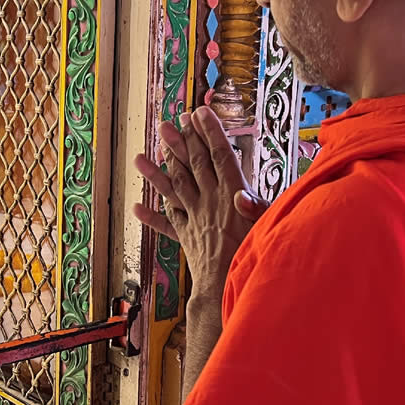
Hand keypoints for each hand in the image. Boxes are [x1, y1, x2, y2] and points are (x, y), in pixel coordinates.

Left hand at [133, 107, 266, 301]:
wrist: (228, 291)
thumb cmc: (255, 257)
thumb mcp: (268, 229)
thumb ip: (256, 210)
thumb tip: (242, 194)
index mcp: (232, 196)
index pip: (219, 157)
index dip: (209, 133)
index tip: (198, 113)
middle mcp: (209, 203)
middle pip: (193, 166)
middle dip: (181, 142)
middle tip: (167, 122)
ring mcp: (194, 220)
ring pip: (174, 189)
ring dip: (157, 171)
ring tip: (139, 157)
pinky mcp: (187, 238)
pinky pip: (167, 225)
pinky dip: (152, 216)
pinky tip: (137, 207)